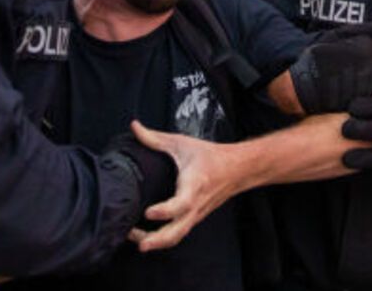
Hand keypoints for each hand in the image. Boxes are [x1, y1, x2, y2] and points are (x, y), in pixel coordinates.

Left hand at [126, 121, 239, 252]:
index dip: (165, 210)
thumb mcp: (181, 143)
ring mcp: (196, 214)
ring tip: (137, 243)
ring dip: (158, 243)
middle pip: (178, 230)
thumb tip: (134, 127)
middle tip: (139, 243)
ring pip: (178, 236)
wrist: (237, 169)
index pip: (182, 203)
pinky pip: (179, 233)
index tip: (148, 212)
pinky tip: (147, 238)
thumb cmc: (209, 156)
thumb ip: (155, 138)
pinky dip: (164, 240)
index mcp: (194, 184)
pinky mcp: (194, 218)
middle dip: (158, 240)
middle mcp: (196, 204)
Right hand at [288, 35, 371, 113]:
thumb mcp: (335, 35)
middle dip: (365, 61)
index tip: (346, 53)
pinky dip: (367, 88)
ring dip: (368, 75)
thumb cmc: (316, 58)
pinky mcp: (366, 97)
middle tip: (346, 66)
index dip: (360, 47)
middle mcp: (371, 63)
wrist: (301, 88)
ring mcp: (369, 81)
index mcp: (365, 45)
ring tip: (349, 77)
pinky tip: (351, 87)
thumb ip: (365, 28)